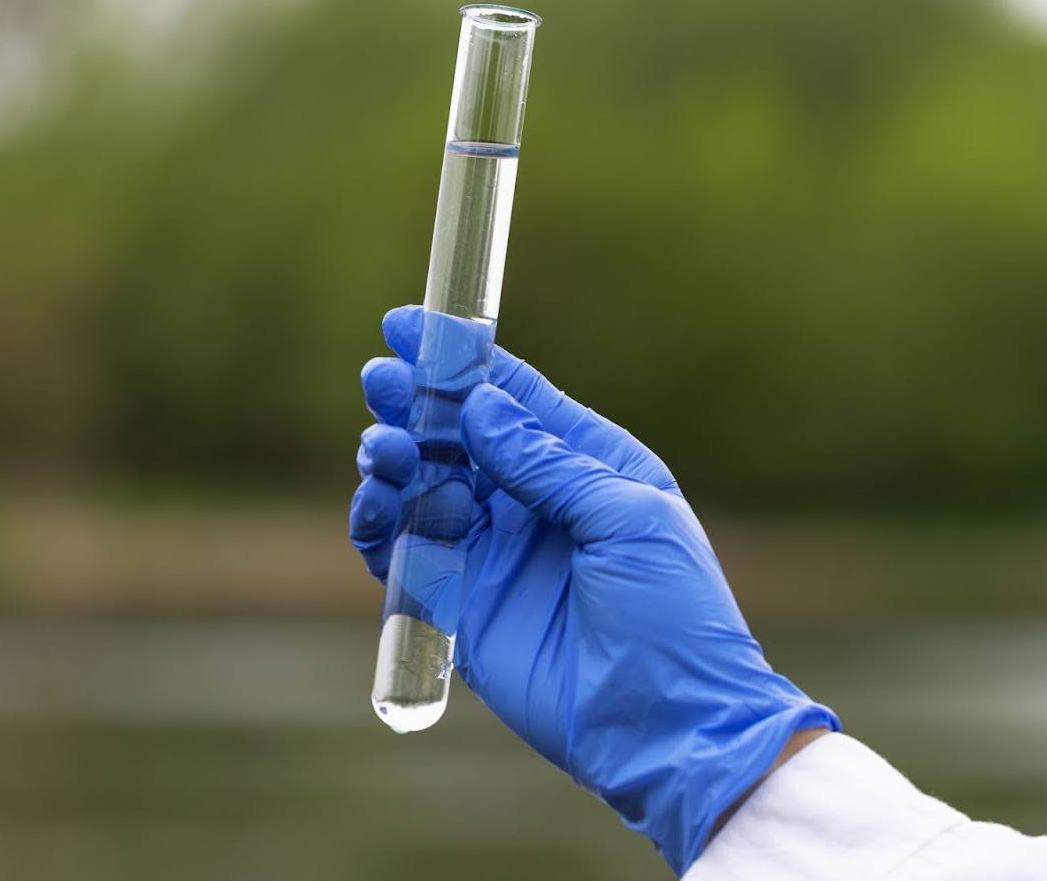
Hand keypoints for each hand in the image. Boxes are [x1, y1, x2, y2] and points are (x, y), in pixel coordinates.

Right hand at [350, 306, 837, 873]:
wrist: (665, 723)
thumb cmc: (672, 614)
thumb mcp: (626, 520)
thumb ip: (549, 464)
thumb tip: (480, 408)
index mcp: (592, 467)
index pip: (519, 400)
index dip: (466, 361)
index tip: (413, 323)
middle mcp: (538, 502)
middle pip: (461, 436)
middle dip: (418, 402)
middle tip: (379, 377)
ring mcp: (496, 552)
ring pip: (426, 485)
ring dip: (396, 457)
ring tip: (383, 447)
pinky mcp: (461, 604)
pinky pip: (405, 550)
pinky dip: (379, 522)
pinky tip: (375, 501)